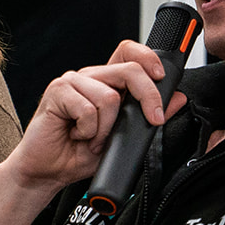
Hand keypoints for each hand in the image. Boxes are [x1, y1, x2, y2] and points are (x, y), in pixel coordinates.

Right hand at [9, 41, 188, 191]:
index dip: (148, 58)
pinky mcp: (57, 92)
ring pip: (109, 97)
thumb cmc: (78, 154)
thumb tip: (177, 99)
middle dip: (148, 97)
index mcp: (105, 83)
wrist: (47, 172)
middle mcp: (89, 78)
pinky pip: (87, 109)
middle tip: (153, 120)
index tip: (162, 79)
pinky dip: (88, 131)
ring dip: (106, 128)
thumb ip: (148, 118)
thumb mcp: (123, 139)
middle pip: (129, 70)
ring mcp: (72, 82)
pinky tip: (76, 135)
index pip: (128, 53)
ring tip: (93, 139)